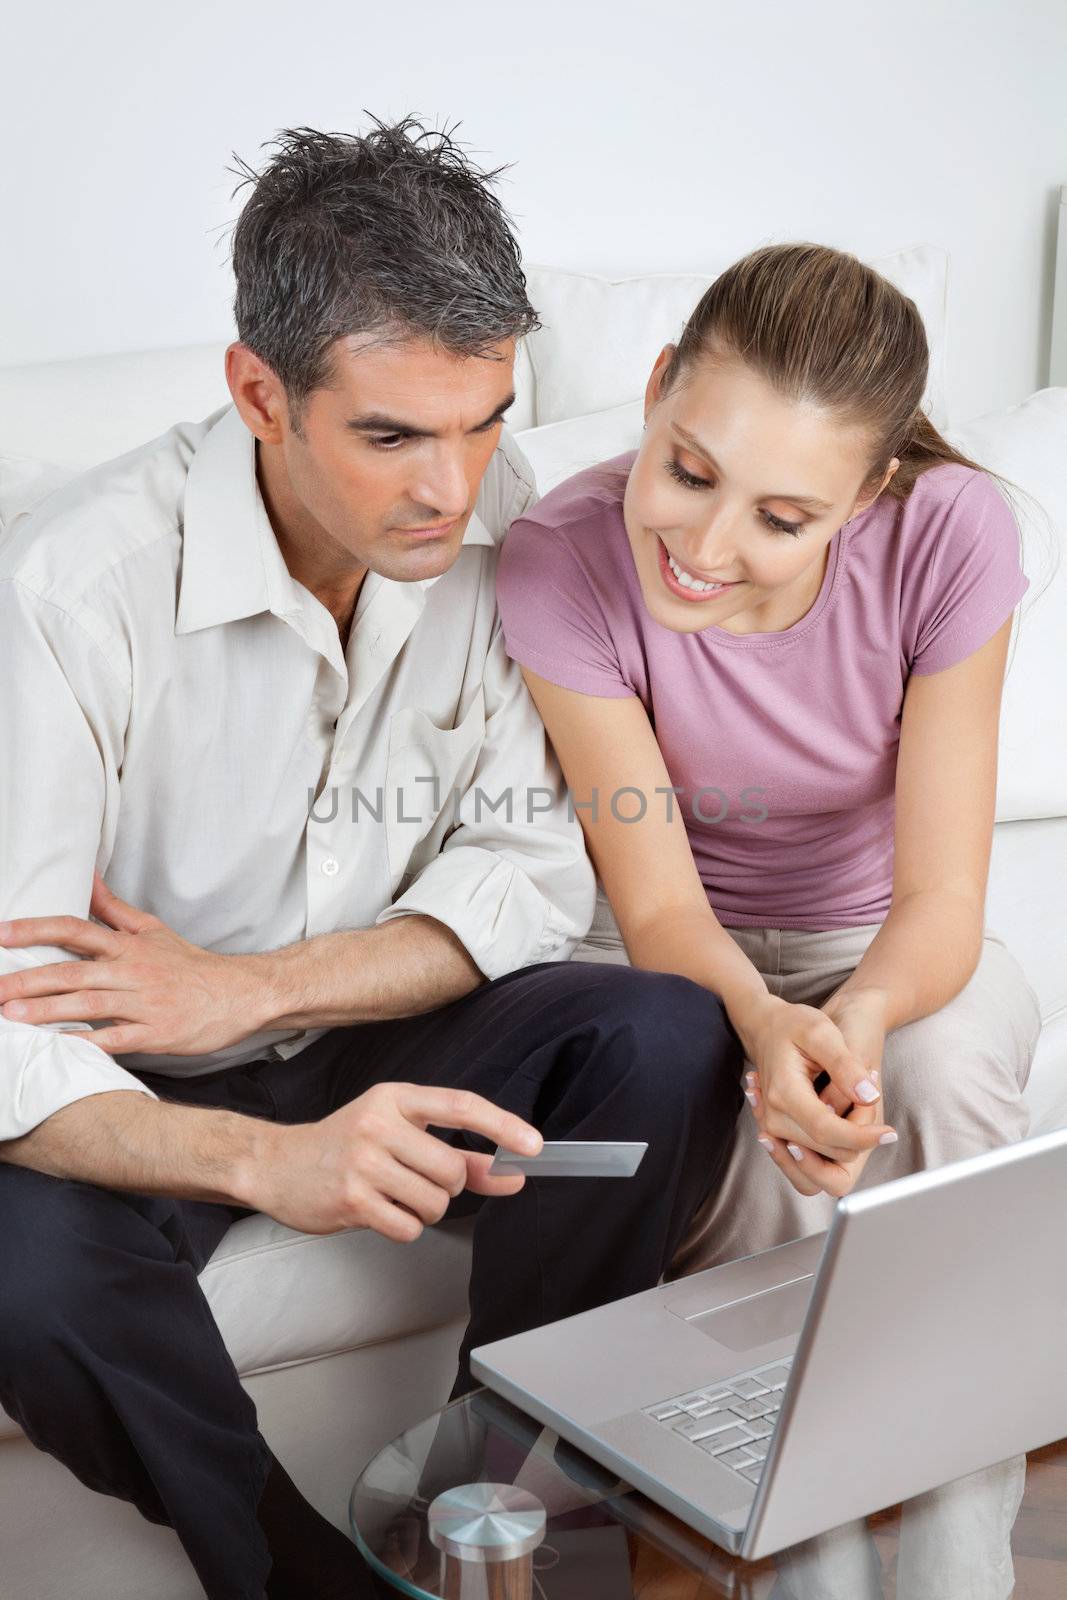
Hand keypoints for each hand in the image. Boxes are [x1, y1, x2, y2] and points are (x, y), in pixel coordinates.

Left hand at [0, 874, 269, 1054]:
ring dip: (45, 1010)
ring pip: (87, 1005)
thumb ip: (114, 909)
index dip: (35, 930)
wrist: (240, 995)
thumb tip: (87, 878)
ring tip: (8, 1014)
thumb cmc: (192, 966)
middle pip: (72, 971)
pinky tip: (55, 1047)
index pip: (75, 929)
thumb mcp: (153, 931)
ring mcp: (143, 1004)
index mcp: (128, 946)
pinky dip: (83, 1043)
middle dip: (26, 979)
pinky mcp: (155, 1033)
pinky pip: (113, 1040)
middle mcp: (132, 972)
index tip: (0, 934)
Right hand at [241, 1083, 543, 1238]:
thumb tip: (512, 1173)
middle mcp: (378, 1124)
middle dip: (446, 1187)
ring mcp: (362, 1161)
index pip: (461, 1106)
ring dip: (424, 1210)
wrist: (276, 1164)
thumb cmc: (346, 1146)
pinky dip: (403, 1227)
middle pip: (451, 1170)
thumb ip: (457, 1154)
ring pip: (434, 1202)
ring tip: (393, 1195)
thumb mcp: (398, 1134)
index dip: (502, 1126)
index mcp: (395, 1097)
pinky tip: (378, 1211)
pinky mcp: (350, 1200)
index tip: (533, 1145)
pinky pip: (408, 1228)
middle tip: (416, 1182)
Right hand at [734, 992, 894, 1198]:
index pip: (827, 1132)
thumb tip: (869, 1097)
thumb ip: (845, 1066)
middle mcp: (774, 1118)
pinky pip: (809, 1164)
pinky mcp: (779, 1134)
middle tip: (867, 1096)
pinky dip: (832, 1151)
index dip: (863, 1137)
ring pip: (819, 1167)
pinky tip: (842, 1118)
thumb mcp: (822, 1031)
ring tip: (854, 1108)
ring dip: (846, 1147)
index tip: (889, 1133)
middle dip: (858, 1137)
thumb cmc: (793, 1025)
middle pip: (828, 1153)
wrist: (765, 1027)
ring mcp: (773, 1128)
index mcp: (784, 1093)